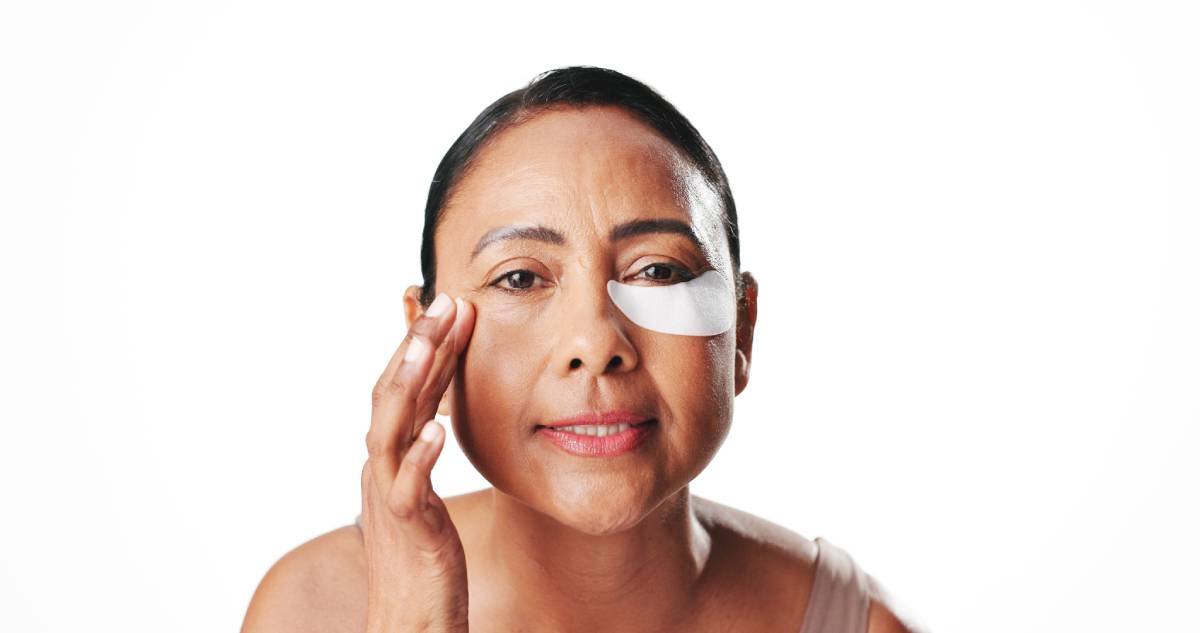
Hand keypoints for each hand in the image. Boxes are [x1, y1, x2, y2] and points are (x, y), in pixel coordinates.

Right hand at [361, 293, 475, 632]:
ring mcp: (391, 498)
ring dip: (409, 382)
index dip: (424, 345)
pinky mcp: (408, 531)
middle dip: (417, 344)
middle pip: (391, 395)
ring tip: (430, 341)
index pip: (403, 389)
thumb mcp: (420, 494)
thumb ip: (421, 454)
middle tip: (446, 300)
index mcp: (388, 458)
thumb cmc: (420, 560)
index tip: (451, 305)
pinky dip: (419, 456)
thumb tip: (428, 418)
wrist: (408, 623)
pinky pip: (408, 489)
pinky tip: (437, 429)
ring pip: (388, 429)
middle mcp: (381, 470)